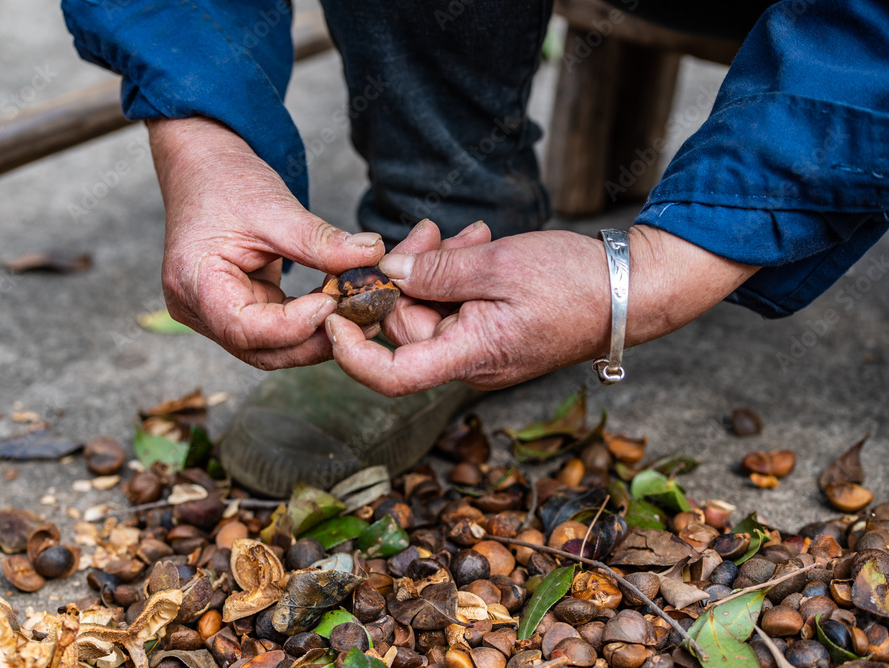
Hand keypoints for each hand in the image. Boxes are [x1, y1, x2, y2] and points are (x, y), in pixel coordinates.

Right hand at [148, 117, 384, 368]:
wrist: (204, 167)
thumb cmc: (225, 181)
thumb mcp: (273, 207)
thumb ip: (320, 240)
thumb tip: (372, 256)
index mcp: (193, 283)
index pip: (243, 328)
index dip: (293, 324)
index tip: (333, 301)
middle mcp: (198, 309)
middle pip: (260, 349)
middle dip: (314, 341)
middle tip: (363, 319)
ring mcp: (216, 315)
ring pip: (271, 348)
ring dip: (317, 337)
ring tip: (360, 313)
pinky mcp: (238, 310)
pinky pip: (276, 331)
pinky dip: (309, 322)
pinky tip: (340, 305)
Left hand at [325, 221, 758, 394]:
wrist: (632, 291)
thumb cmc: (576, 282)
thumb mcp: (499, 265)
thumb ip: (437, 271)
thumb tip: (387, 272)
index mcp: (470, 355)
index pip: (392, 375)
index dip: (353, 352)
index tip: (333, 315)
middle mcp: (470, 362)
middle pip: (406, 326)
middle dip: (404, 275)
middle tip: (425, 232)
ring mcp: (481, 348)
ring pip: (430, 310)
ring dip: (434, 267)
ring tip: (464, 234)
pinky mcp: (492, 332)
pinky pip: (455, 306)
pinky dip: (455, 275)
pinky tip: (473, 244)